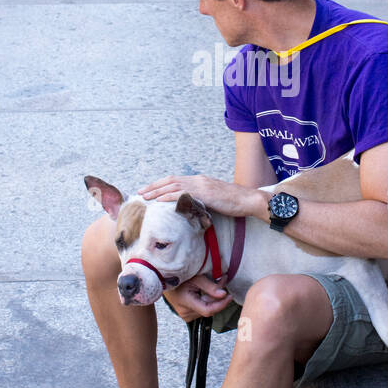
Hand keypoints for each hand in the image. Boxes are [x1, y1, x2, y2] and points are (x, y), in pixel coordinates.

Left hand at [139, 174, 262, 219]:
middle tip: (140, 192)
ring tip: (144, 196)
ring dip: (157, 191)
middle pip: (170, 181)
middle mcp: (198, 180)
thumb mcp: (214, 199)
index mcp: (199, 181)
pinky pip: (183, 194)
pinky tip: (159, 201)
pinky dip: (169, 196)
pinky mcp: (205, 194)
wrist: (248, 200)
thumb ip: (201, 200)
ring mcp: (201, 186)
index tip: (149, 190)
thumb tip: (191, 207)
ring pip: (173, 186)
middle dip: (153, 186)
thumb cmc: (234, 203)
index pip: (175, 180)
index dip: (160, 184)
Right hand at [163, 273, 232, 322]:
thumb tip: (224, 294)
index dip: (221, 304)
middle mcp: (185, 313)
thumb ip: (210, 287)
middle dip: (218, 297)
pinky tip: (204, 293)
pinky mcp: (186, 315)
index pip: (208, 310)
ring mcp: (185, 315)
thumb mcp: (195, 277)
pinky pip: (201, 310)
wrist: (162, 280)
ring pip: (206, 310)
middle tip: (222, 280)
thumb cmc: (179, 276)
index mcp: (186, 302)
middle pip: (209, 308)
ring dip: (213, 299)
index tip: (229, 296)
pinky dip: (206, 302)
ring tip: (213, 285)